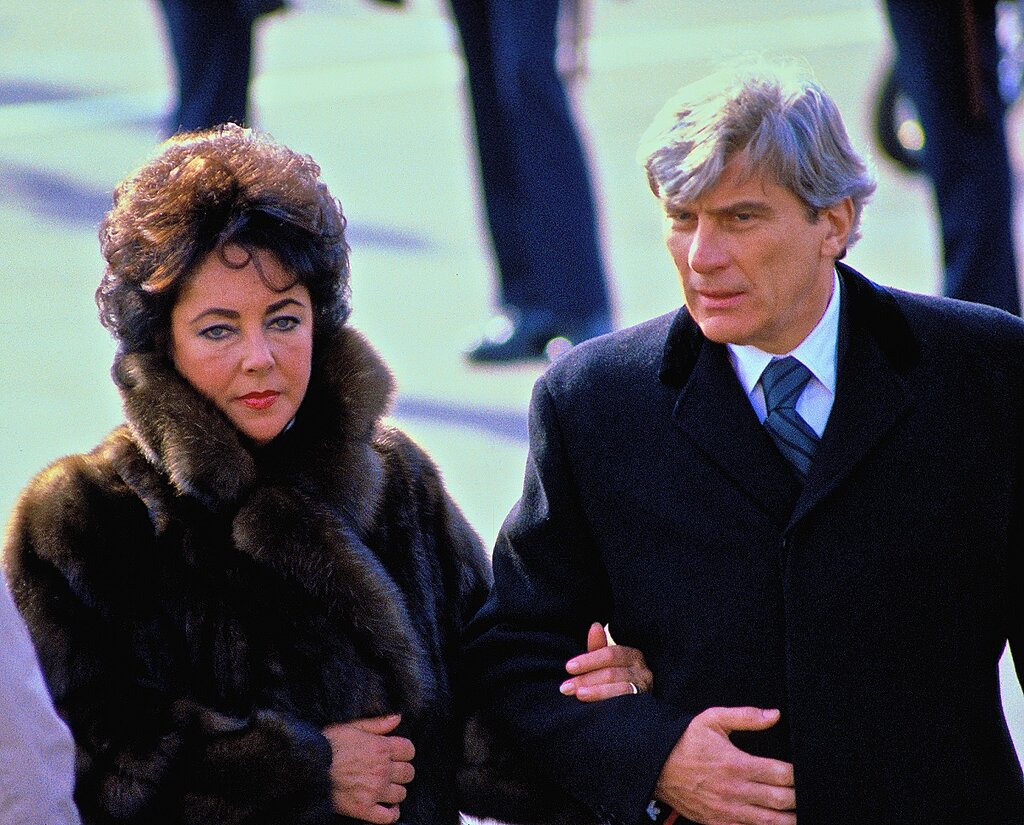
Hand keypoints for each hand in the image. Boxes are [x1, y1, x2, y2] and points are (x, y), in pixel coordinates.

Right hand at [322, 714, 414, 822]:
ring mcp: (374, 791)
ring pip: (401, 794)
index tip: (396, 755)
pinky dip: (391, 814)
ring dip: (395, 791)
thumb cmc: (328, 745)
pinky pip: (388, 817)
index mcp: (381, 748)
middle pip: (408, 773)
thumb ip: (377, 723)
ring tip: (384, 788)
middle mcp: (382, 770)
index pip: (409, 751)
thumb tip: (398, 718)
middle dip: (401, 771)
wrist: (308, 767)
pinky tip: (386, 807)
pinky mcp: (364, 809)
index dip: (404, 752)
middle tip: (389, 771)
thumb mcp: (352, 726)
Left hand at [560, 621, 653, 700]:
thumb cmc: (618, 679)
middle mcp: (642, 670)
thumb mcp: (607, 663)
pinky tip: (596, 709)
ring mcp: (645, 689)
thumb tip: (595, 625)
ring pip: (621, 688)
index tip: (569, 667)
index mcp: (632, 654)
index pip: (610, 654)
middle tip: (566, 687)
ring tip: (579, 694)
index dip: (589, 660)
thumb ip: (599, 647)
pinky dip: (611, 704)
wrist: (638, 708)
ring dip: (597, 692)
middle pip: (612, 672)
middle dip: (586, 679)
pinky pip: (628, 704)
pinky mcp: (646, 705)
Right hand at [655, 706, 795, 824]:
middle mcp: (735, 790)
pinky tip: (776, 822)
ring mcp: (728, 810)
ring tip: (800, 813)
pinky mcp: (719, 823)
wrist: (656, 765)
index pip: (781, 774)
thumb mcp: (712, 719)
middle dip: (798, 797)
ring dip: (789, 818)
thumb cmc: (686, 740)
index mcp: (737, 764)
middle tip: (807, 792)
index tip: (804, 772)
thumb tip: (775, 714)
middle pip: (781, 800)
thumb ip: (745, 716)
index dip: (798, 775)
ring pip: (770, 821)